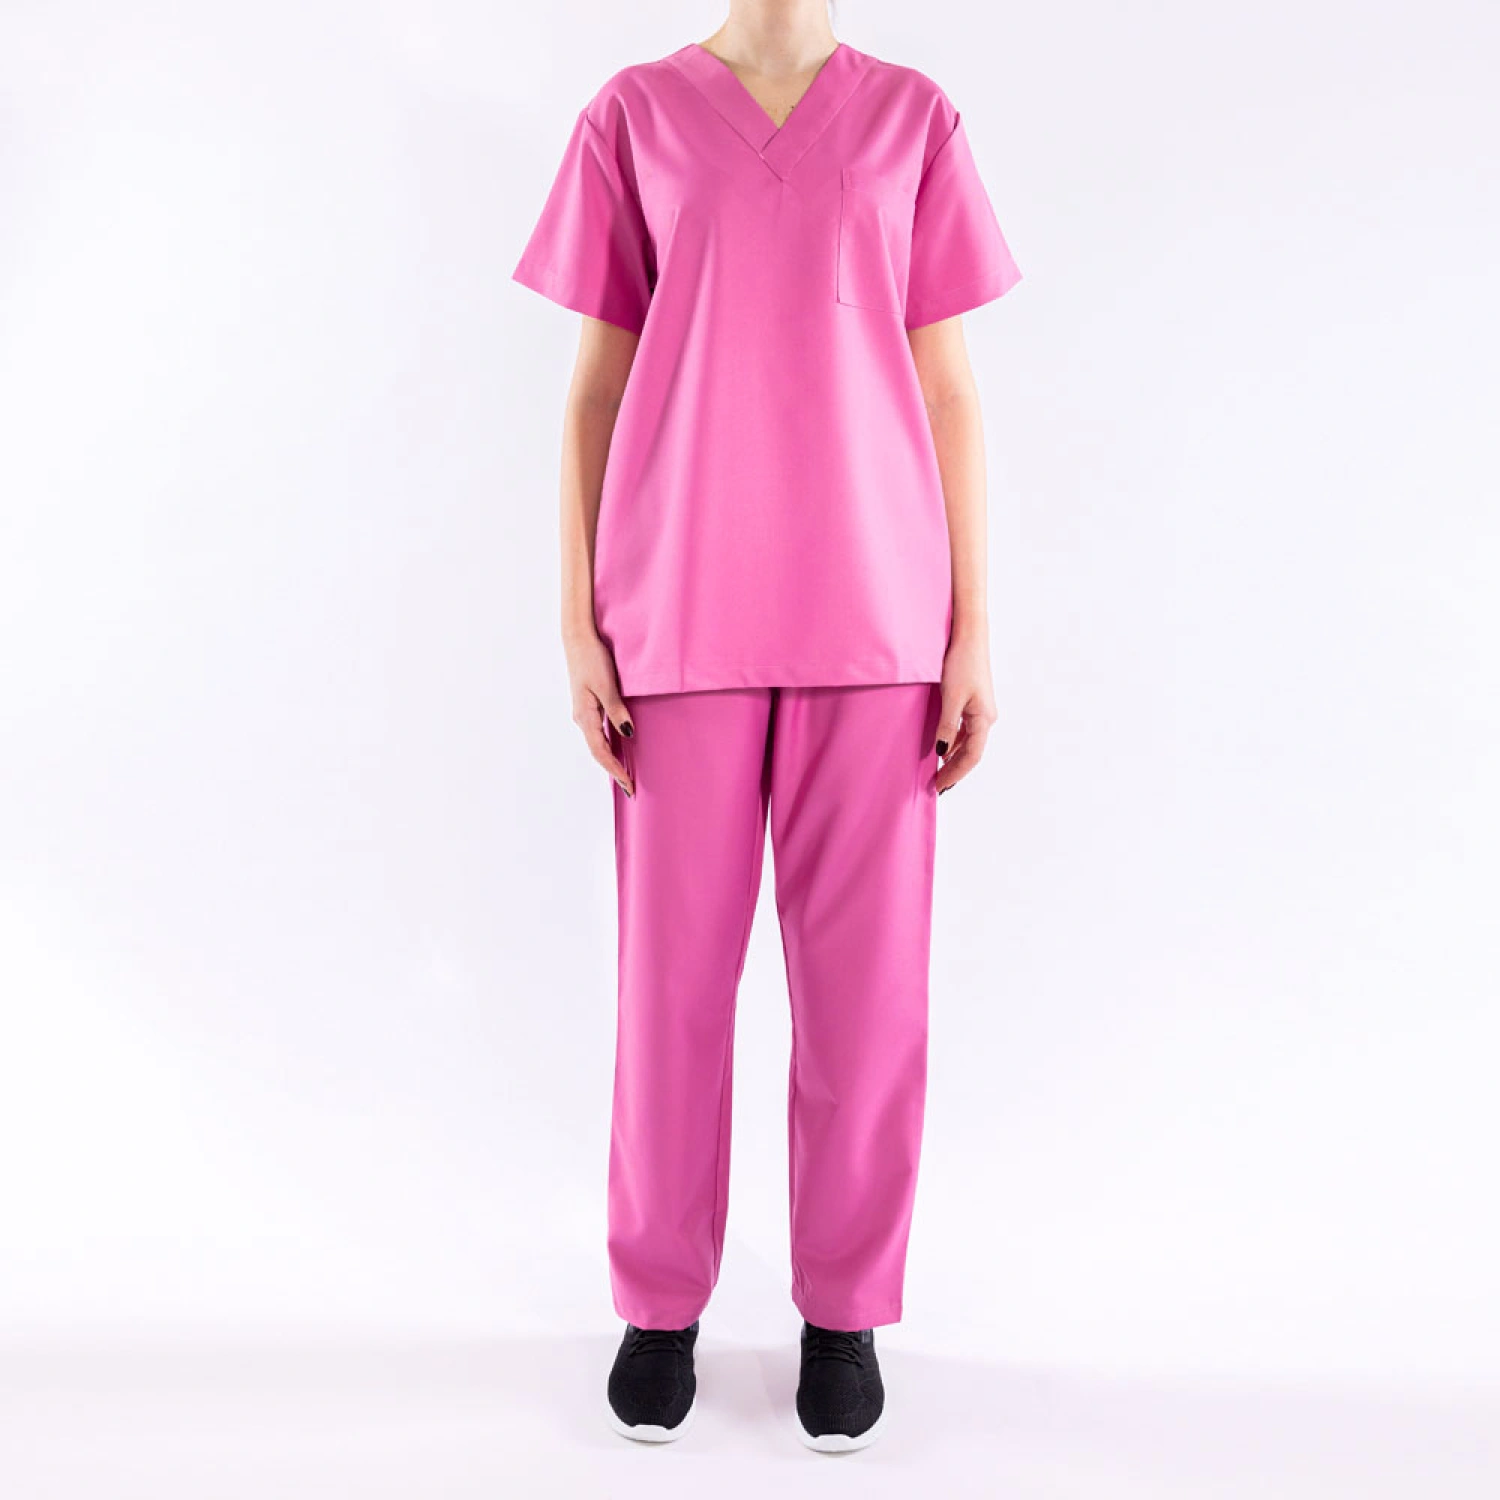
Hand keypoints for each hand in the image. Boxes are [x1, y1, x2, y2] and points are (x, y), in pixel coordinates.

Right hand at [565, 628, 634, 796]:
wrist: (578, 638)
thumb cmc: (591, 659)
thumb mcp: (606, 685)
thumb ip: (617, 710)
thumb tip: (628, 734)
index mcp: (585, 716)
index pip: (601, 751)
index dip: (615, 769)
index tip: (628, 784)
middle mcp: (582, 718)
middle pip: (599, 751)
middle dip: (614, 770)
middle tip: (630, 788)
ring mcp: (585, 712)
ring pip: (598, 742)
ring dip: (611, 759)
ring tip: (625, 774)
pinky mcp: (589, 704)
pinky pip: (600, 731)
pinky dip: (610, 744)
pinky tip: (619, 748)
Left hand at [933, 628, 996, 794]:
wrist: (969, 637)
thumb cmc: (962, 663)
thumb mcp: (950, 697)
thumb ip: (946, 726)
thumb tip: (941, 751)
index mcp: (984, 719)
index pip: (971, 756)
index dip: (956, 773)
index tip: (940, 786)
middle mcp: (986, 718)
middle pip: (970, 753)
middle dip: (954, 770)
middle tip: (937, 786)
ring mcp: (981, 711)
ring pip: (967, 743)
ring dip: (953, 758)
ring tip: (938, 772)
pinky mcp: (973, 703)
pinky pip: (964, 731)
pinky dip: (953, 743)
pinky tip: (942, 749)